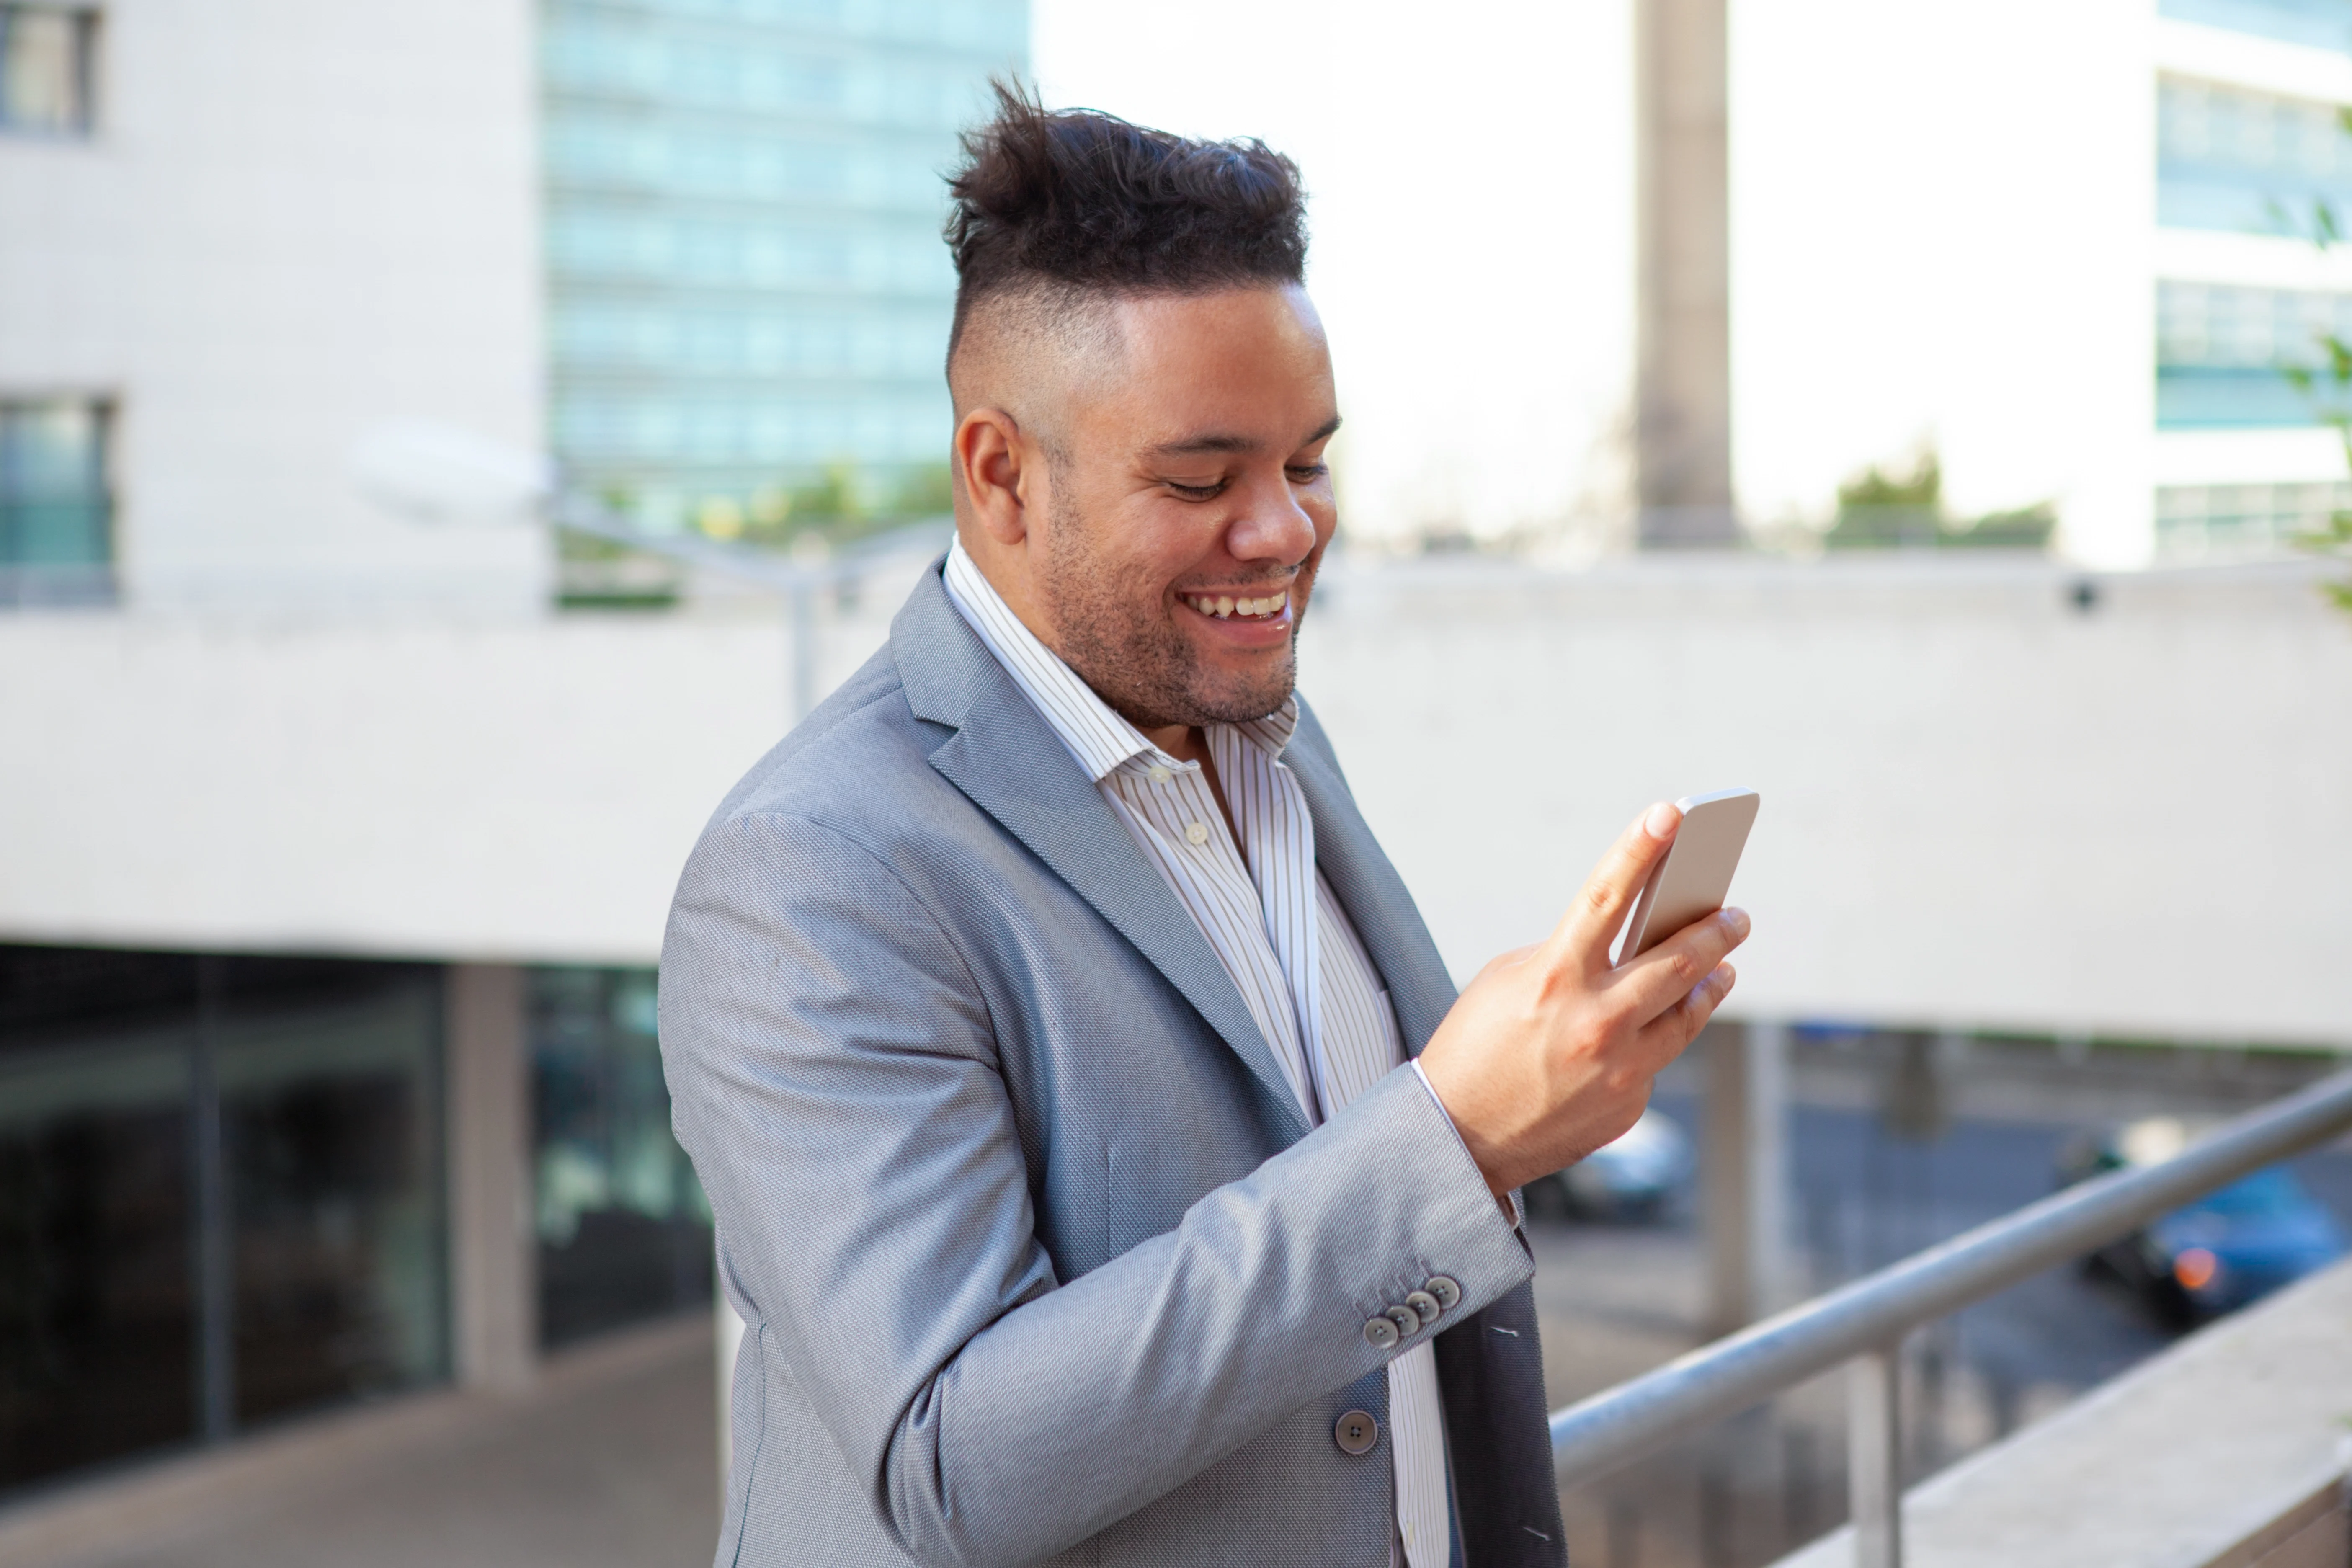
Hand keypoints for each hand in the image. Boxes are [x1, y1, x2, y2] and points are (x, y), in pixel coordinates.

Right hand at [1417, 802, 1749, 1197]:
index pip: (1606, 896)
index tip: (1673, 812)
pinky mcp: (1627, 1104)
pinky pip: (1654, 1060)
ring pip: (1686, 1014)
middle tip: (1736, 915)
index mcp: (1553, 977)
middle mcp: (1594, 1021)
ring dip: (1709, 984)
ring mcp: (1618, 1068)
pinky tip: (1648, 1031)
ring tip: (1723, 968)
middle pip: (1677, 960)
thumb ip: (1568, 957)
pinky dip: (1652, 1040)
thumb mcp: (1508, 980)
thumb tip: (1629, 947)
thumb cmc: (1474, 1046)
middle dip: (1715, 931)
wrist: (1456, 1138)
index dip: (1640, 849)